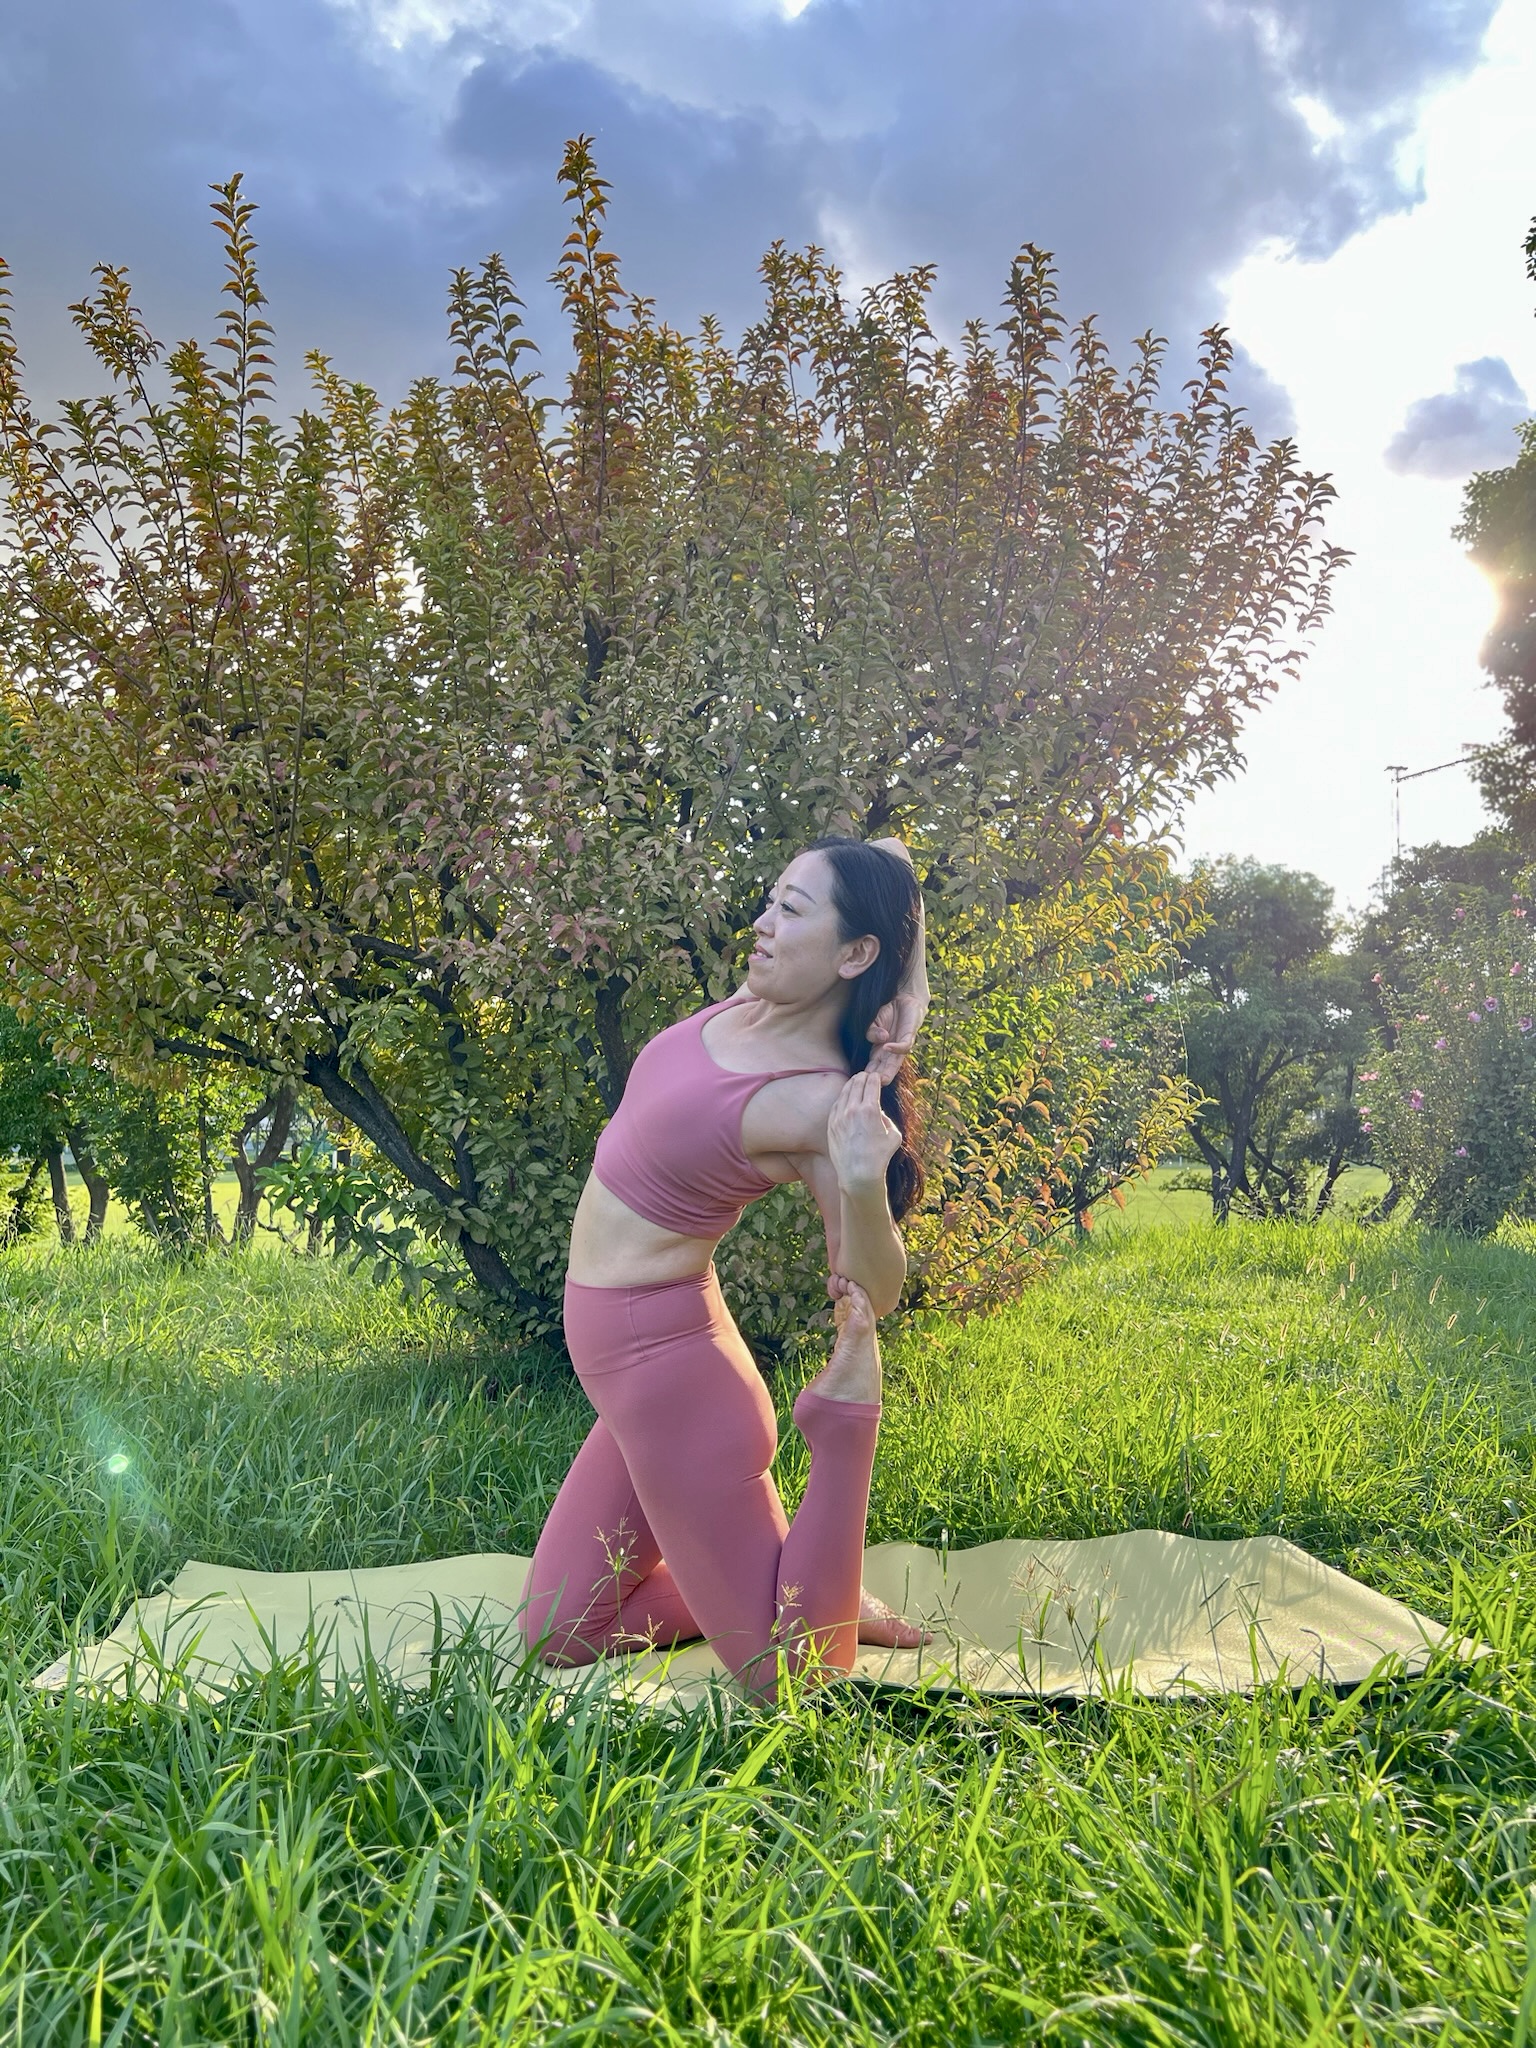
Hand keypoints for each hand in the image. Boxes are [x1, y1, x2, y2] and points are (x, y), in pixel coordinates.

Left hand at [827, 1068, 901, 1193]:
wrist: (858, 1174)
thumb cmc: (879, 1157)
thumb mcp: (893, 1136)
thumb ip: (887, 1120)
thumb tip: (879, 1113)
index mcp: (870, 1109)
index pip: (871, 1083)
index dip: (875, 1077)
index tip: (876, 1076)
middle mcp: (853, 1109)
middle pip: (856, 1083)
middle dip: (863, 1077)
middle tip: (866, 1075)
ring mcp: (839, 1116)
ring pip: (844, 1092)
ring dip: (851, 1084)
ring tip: (855, 1081)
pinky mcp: (831, 1125)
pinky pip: (836, 1104)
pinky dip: (842, 1097)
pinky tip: (845, 1096)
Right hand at [866, 991, 924, 1083]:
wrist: (905, 998)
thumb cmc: (889, 1012)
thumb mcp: (873, 1022)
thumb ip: (871, 1031)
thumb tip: (879, 1039)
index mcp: (879, 1050)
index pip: (872, 1066)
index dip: (865, 1074)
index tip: (857, 1083)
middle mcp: (890, 1051)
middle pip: (883, 1068)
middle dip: (877, 1078)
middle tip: (870, 1089)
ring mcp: (900, 1045)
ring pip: (895, 1063)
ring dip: (889, 1071)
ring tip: (882, 1080)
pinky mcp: (909, 1037)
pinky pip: (904, 1045)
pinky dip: (896, 1047)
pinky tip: (886, 1047)